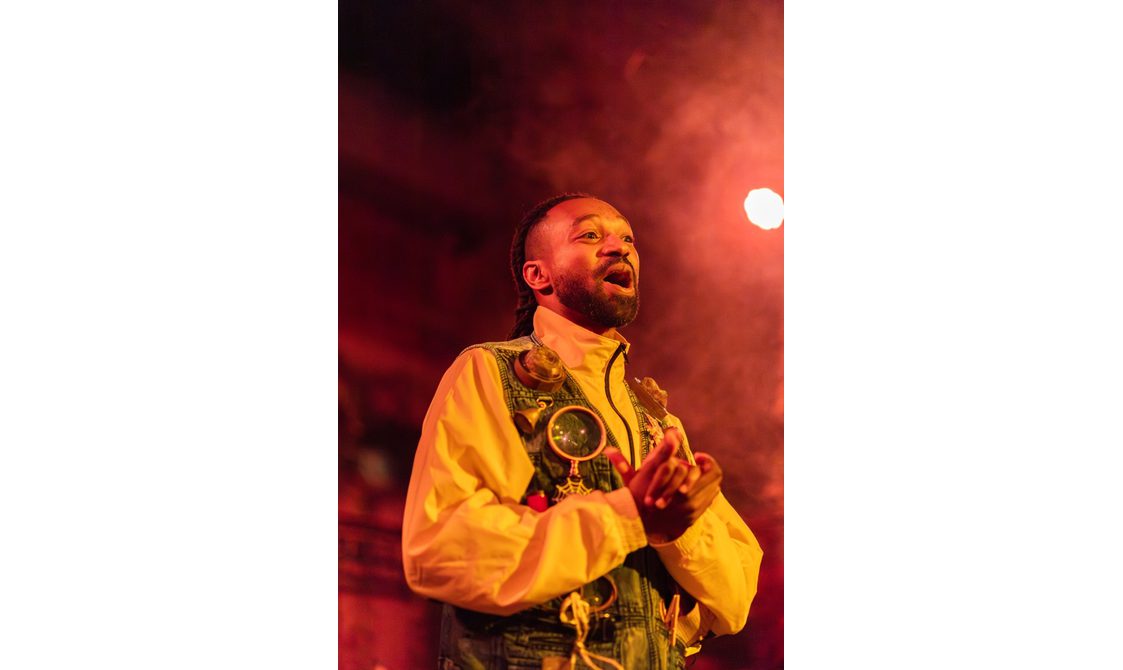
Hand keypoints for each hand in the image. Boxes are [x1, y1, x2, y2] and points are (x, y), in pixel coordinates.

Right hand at [605, 428, 721, 540]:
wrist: (636, 522)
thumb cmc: (638, 492)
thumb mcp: (649, 469)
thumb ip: (663, 451)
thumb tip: (674, 431)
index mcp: (681, 487)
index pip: (711, 470)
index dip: (706, 460)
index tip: (696, 456)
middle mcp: (689, 501)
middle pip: (714, 480)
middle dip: (705, 469)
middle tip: (697, 464)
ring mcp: (691, 511)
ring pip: (712, 490)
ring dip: (705, 481)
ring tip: (693, 476)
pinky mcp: (691, 519)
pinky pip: (707, 502)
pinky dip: (704, 492)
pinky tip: (692, 488)